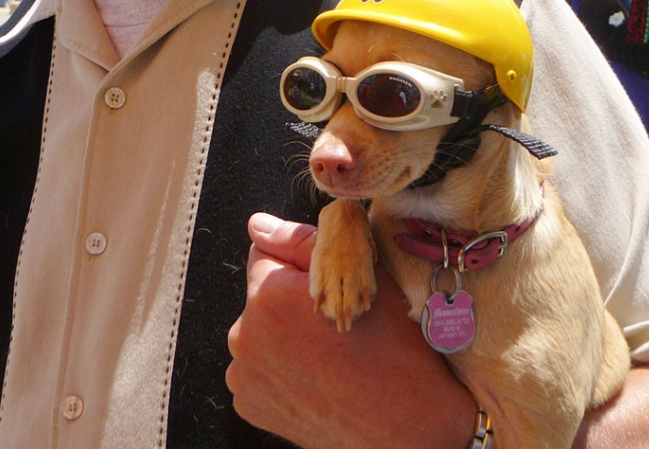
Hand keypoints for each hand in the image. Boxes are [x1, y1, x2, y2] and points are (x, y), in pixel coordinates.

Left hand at [226, 212, 477, 448]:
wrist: (405, 425)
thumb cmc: (390, 344)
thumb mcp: (357, 275)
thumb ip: (299, 243)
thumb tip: (256, 224)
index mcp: (267, 295)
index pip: (265, 255)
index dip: (298, 268)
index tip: (327, 289)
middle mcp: (244, 334)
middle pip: (261, 297)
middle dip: (287, 303)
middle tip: (331, 326)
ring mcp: (243, 375)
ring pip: (260, 333)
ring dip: (281, 337)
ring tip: (326, 355)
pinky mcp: (248, 404)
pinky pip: (259, 370)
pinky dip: (279, 370)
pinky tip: (314, 379)